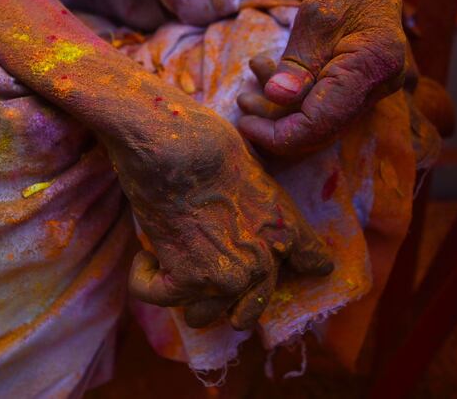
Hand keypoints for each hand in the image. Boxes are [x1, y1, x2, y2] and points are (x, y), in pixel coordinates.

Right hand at [115, 108, 332, 329]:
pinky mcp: (189, 281)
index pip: (311, 262)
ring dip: (181, 290)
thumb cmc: (205, 141)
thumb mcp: (251, 168)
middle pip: (249, 309)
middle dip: (220, 291)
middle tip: (196, 265)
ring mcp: (229, 276)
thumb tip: (238, 218)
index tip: (280, 267)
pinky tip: (145, 253)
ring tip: (168, 255)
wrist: (173, 145)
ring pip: (202, 315)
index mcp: (285, 227)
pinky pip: (158, 297)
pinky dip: (145, 277)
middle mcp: (265, 260)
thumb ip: (257, 205)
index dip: (298, 267)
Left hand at [237, 0, 408, 154]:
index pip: (321, 124)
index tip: (244, 125)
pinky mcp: (359, 83)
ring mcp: (372, 87)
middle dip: (276, 123)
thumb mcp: (314, 19)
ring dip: (279, 108)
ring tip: (245, 93)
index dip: (279, 134)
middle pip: (321, 128)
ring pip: (319, 117)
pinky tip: (265, 71)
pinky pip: (323, 102)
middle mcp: (380, 85)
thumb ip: (297, 63)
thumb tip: (277, 99)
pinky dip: (293, 94)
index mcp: (372, 67)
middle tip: (241, 104)